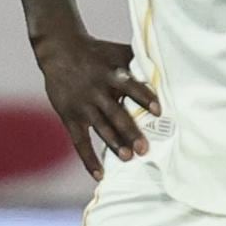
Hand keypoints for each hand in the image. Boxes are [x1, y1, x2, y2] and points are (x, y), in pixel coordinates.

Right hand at [32, 32, 159, 179]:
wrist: (59, 50)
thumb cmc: (96, 52)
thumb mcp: (116, 52)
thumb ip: (138, 59)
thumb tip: (166, 64)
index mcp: (111, 75)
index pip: (130, 87)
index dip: (144, 98)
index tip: (159, 112)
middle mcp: (97, 91)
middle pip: (115, 114)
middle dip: (130, 131)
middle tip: (144, 149)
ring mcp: (83, 105)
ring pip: (100, 128)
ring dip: (114, 144)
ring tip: (127, 158)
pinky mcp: (69, 116)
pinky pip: (79, 141)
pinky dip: (88, 159)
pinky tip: (100, 175)